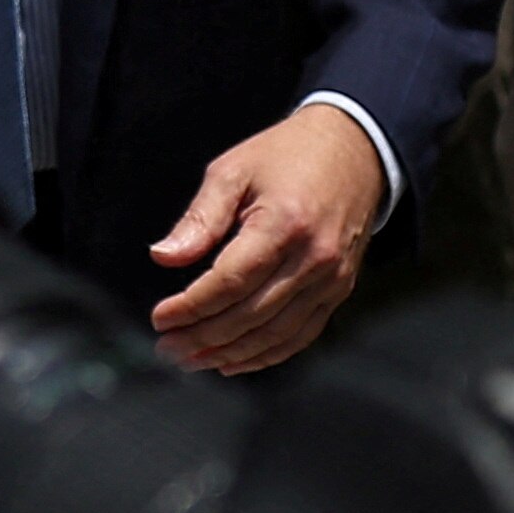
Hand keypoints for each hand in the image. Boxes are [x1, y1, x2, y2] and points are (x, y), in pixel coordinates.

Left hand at [149, 103, 385, 371]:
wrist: (353, 152)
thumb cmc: (285, 157)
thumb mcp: (232, 171)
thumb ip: (199, 218)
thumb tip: (163, 256)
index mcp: (284, 225)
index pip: (230, 281)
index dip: (191, 306)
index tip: (160, 318)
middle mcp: (314, 258)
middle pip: (251, 314)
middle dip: (203, 337)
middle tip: (167, 347)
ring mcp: (332, 279)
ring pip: (277, 333)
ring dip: (230, 353)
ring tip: (192, 360)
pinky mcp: (340, 289)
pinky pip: (302, 334)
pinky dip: (267, 353)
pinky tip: (233, 360)